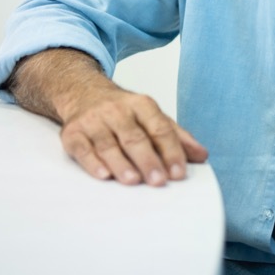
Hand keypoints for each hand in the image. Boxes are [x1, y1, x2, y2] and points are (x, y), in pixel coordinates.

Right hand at [58, 85, 207, 185]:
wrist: (83, 93)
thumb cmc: (123, 112)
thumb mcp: (152, 117)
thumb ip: (177, 137)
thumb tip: (202, 156)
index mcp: (143, 105)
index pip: (161, 129)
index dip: (171, 151)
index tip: (179, 172)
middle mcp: (118, 110)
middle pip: (135, 138)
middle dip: (148, 160)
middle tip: (159, 181)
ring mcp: (93, 121)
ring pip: (108, 145)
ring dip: (121, 164)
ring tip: (134, 181)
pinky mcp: (72, 133)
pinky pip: (83, 149)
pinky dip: (92, 163)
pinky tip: (103, 175)